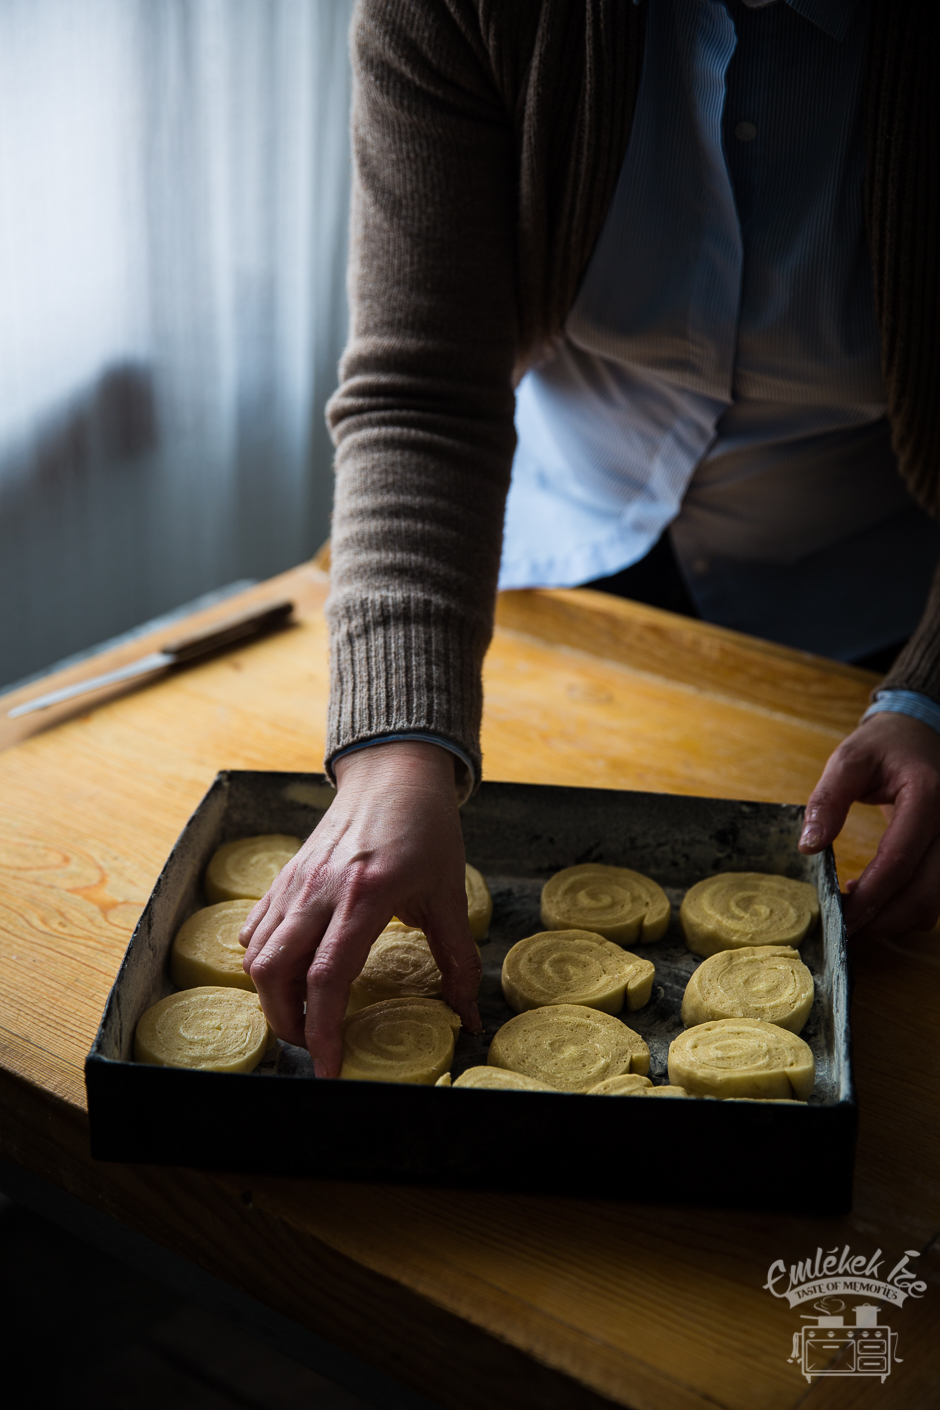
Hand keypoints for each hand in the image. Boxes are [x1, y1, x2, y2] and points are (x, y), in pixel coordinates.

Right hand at [239, 741, 481, 1075]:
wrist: (394, 772)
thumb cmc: (426, 828)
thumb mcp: (450, 894)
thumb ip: (458, 960)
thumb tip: (470, 1018)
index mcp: (365, 896)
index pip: (327, 978)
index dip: (323, 1033)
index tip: (330, 1069)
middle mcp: (320, 890)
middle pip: (275, 975)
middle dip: (289, 1025)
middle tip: (317, 1046)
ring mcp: (295, 882)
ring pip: (256, 956)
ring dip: (273, 998)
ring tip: (304, 1017)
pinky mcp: (283, 877)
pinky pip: (255, 930)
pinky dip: (263, 963)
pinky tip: (290, 975)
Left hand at [799, 712, 939, 938]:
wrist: (920, 734)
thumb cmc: (883, 746)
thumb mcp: (849, 759)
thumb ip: (828, 799)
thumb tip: (809, 846)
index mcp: (927, 798)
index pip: (899, 861)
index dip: (869, 896)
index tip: (839, 915)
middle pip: (925, 893)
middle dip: (883, 918)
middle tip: (842, 925)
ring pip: (934, 901)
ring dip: (895, 917)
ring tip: (853, 908)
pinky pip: (935, 894)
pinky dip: (906, 906)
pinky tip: (873, 895)